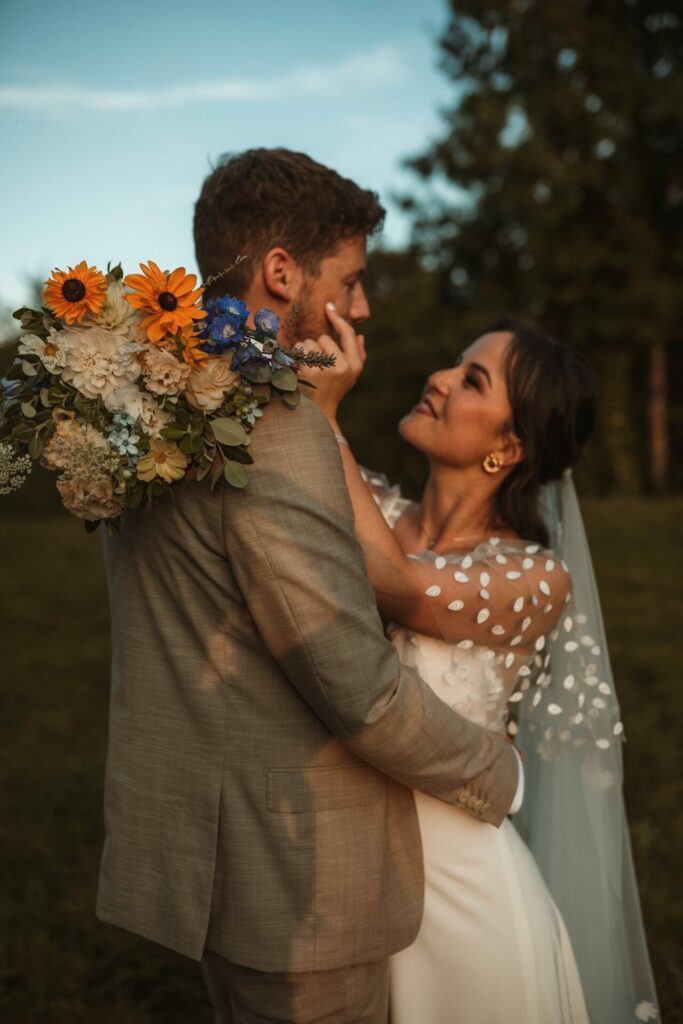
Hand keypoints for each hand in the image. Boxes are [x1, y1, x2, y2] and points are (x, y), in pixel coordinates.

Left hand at [297, 302, 366, 421]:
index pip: (347, 334)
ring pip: (308, 344)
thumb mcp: (351, 376)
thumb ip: (359, 355)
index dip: (337, 318)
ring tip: (308, 370)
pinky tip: (299, 371)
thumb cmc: (334, 391)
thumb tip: (360, 334)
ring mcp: (325, 369)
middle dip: (317, 347)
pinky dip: (295, 358)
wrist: (318, 414)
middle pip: (323, 338)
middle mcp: (342, 366)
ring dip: (304, 353)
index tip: (328, 306)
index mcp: (355, 365)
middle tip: (316, 366)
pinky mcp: (308, 372)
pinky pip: (298, 352)